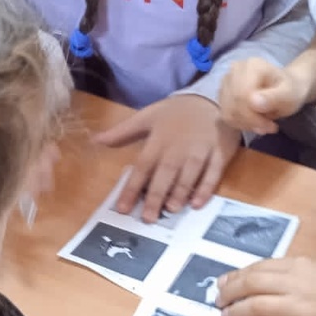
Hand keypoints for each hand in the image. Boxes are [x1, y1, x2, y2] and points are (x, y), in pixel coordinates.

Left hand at [96, 95, 241, 222]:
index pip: (143, 166)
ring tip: (171, 209)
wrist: (210, 98)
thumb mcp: (147, 116)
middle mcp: (179, 146)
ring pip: (190, 173)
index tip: (122, 208)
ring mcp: (201, 149)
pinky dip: (206, 187)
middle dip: (156, 195)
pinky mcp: (220, 152)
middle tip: (148, 217)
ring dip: (181, 192)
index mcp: (159, 139)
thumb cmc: (176, 112)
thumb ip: (122, 132)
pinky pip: (213, 172)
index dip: (132, 188)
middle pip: (166, 172)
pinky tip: (198, 203)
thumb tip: (95, 140)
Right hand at [218, 58, 308, 135]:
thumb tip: (253, 102)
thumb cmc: (290, 90)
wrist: (286, 87)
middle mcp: (235, 70)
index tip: (271, 127)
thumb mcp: (289, 94)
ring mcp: (227, 81)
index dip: (253, 116)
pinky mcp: (223, 93)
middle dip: (251, 122)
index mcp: (252, 66)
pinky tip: (253, 122)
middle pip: (233, 104)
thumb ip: (274, 97)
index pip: (242, 95)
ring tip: (263, 124)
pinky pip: (226, 114)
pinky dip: (240, 123)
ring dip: (245, 124)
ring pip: (228, 111)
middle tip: (268, 127)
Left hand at [218, 257, 315, 315]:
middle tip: (216, 302)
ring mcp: (302, 307)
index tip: (222, 283)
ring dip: (236, 314)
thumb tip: (267, 279)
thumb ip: (297, 272)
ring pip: (257, 309)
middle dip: (229, 294)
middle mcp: (298, 283)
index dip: (236, 277)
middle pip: (251, 286)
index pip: (258, 268)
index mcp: (302, 264)